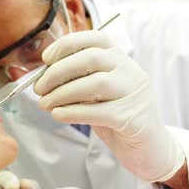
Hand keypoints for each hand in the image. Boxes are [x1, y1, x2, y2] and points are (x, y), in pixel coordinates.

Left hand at [34, 30, 184, 181]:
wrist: (149, 149)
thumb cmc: (116, 117)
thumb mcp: (95, 94)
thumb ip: (76, 81)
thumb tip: (42, 77)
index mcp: (120, 59)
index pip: (94, 39)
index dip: (67, 45)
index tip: (46, 59)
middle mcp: (130, 71)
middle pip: (91, 58)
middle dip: (58, 71)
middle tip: (39, 88)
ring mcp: (135, 93)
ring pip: (95, 84)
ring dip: (62, 93)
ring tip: (45, 104)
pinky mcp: (133, 118)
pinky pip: (99, 111)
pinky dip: (74, 112)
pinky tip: (58, 114)